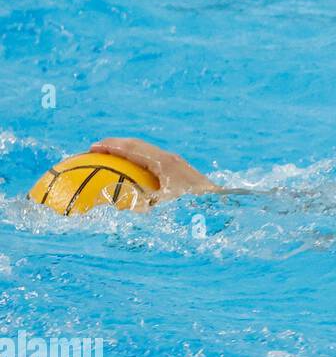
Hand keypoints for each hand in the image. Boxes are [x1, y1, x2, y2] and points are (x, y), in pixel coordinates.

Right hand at [89, 137, 218, 203]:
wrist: (223, 209)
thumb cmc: (193, 210)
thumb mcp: (161, 209)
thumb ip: (136, 205)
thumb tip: (109, 206)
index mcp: (164, 162)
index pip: (133, 148)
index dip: (111, 146)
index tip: (91, 148)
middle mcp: (171, 160)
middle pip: (139, 146)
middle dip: (117, 146)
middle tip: (96, 150)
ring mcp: (178, 166)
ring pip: (147, 154)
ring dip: (129, 155)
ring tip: (111, 162)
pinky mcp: (183, 175)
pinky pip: (155, 165)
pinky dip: (140, 167)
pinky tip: (134, 181)